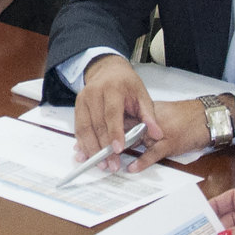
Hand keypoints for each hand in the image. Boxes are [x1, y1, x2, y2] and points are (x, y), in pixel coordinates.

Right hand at [71, 55, 176, 171]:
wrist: (109, 70)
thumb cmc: (127, 84)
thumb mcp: (142, 95)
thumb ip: (149, 116)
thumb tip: (157, 134)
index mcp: (113, 88)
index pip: (112, 113)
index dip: (115, 132)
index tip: (118, 149)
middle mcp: (94, 93)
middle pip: (97, 124)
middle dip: (104, 147)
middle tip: (112, 164)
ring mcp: (83, 99)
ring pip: (84, 129)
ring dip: (92, 149)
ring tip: (102, 164)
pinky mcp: (77, 106)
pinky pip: (78, 128)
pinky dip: (83, 143)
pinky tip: (88, 156)